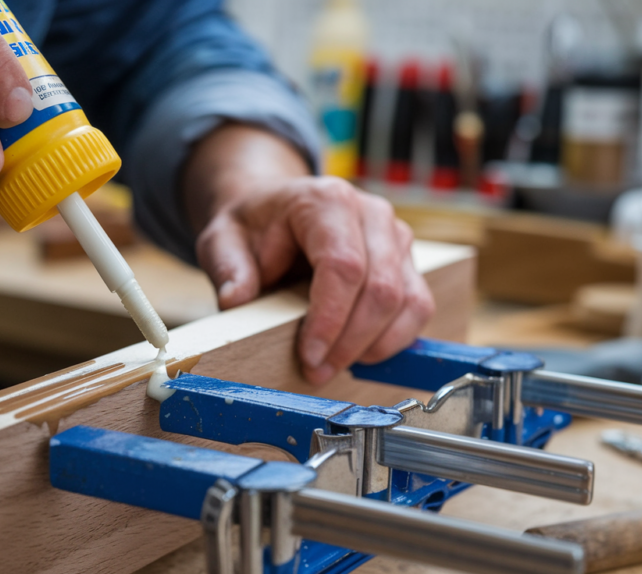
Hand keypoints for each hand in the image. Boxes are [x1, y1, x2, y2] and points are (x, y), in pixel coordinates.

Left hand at [182, 124, 434, 384]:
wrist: (276, 211)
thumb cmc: (254, 227)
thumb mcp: (223, 239)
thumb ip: (229, 267)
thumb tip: (236, 300)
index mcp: (326, 201)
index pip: (343, 265)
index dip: (330, 318)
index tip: (309, 355)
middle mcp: (371, 214)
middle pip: (381, 289)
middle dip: (350, 342)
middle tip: (316, 372)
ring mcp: (396, 237)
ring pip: (408, 302)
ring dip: (373, 345)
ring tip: (333, 364)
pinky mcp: (407, 262)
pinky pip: (418, 308)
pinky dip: (392, 340)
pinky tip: (358, 353)